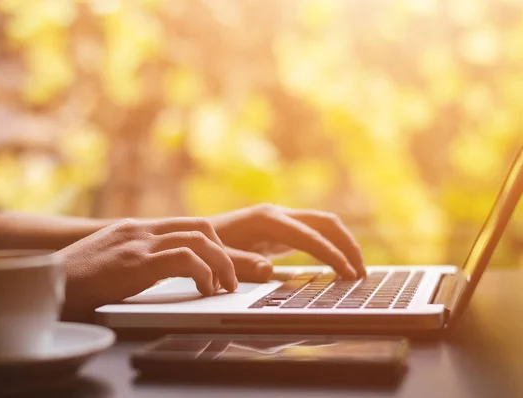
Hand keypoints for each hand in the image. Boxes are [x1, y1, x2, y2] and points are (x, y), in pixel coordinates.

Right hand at [58, 218, 236, 321]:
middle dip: (224, 253)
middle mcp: (140, 230)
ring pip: (199, 240)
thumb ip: (136, 258)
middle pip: (201, 228)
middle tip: (230, 279)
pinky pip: (184, 258)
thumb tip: (165, 271)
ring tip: (224, 287)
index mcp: (135, 229)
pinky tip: (204, 290)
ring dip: (221, 265)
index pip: (187, 225)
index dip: (213, 245)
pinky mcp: (135, 261)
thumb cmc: (73, 281)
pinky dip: (203, 273)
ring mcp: (138, 243)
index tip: (223, 265)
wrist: (43, 285)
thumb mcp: (109, 261)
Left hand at [210, 204, 364, 279]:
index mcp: (266, 220)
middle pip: (325, 222)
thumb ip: (241, 263)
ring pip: (324, 224)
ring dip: (344, 244)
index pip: (309, 236)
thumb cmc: (207, 247)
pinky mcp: (282, 229)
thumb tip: (268, 270)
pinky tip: (338, 264)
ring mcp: (282, 219)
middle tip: (361, 273)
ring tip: (357, 271)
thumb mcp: (219, 258)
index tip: (348, 273)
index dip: (331, 254)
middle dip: (347, 245)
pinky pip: (315, 233)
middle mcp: (278, 214)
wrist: (196, 235)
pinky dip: (331, 246)